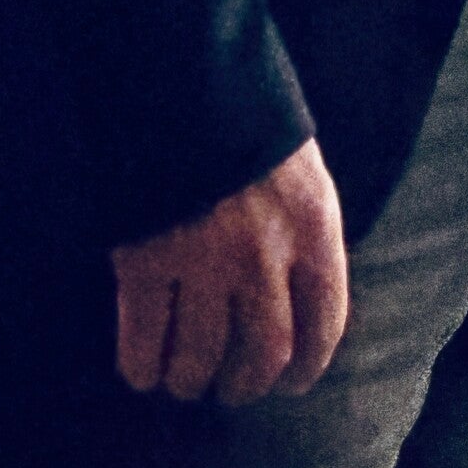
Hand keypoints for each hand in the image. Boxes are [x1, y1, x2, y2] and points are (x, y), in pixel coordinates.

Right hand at [112, 136, 347, 405]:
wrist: (186, 80)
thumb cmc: (251, 123)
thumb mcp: (302, 173)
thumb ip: (304, 235)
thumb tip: (300, 300)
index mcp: (313, 225)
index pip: (325, 319)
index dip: (309, 363)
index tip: (294, 381)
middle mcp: (264, 253)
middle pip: (264, 351)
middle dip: (248, 382)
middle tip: (233, 388)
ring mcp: (202, 261)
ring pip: (200, 356)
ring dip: (192, 379)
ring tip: (187, 380)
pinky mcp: (145, 262)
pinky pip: (143, 340)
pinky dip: (142, 367)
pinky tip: (144, 371)